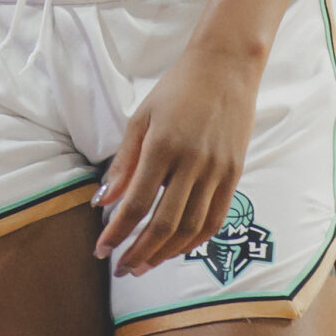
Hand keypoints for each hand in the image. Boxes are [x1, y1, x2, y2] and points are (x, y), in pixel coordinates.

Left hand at [92, 40, 263, 275]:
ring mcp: (217, 171)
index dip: (117, 232)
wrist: (226, 67)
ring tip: (145, 265)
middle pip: (164, 224)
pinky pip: (215, 219)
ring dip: (165, 253)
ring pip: (191, 228)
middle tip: (121, 268)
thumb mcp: (141, 117)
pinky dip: (194, 240)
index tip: (101, 250)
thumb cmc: (177, 89)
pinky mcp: (235, 174)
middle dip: (139, 252)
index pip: (137, 203)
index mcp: (163, 146)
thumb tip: (103, 201)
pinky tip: (176, 249)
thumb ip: (123, 162)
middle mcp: (193, 163)